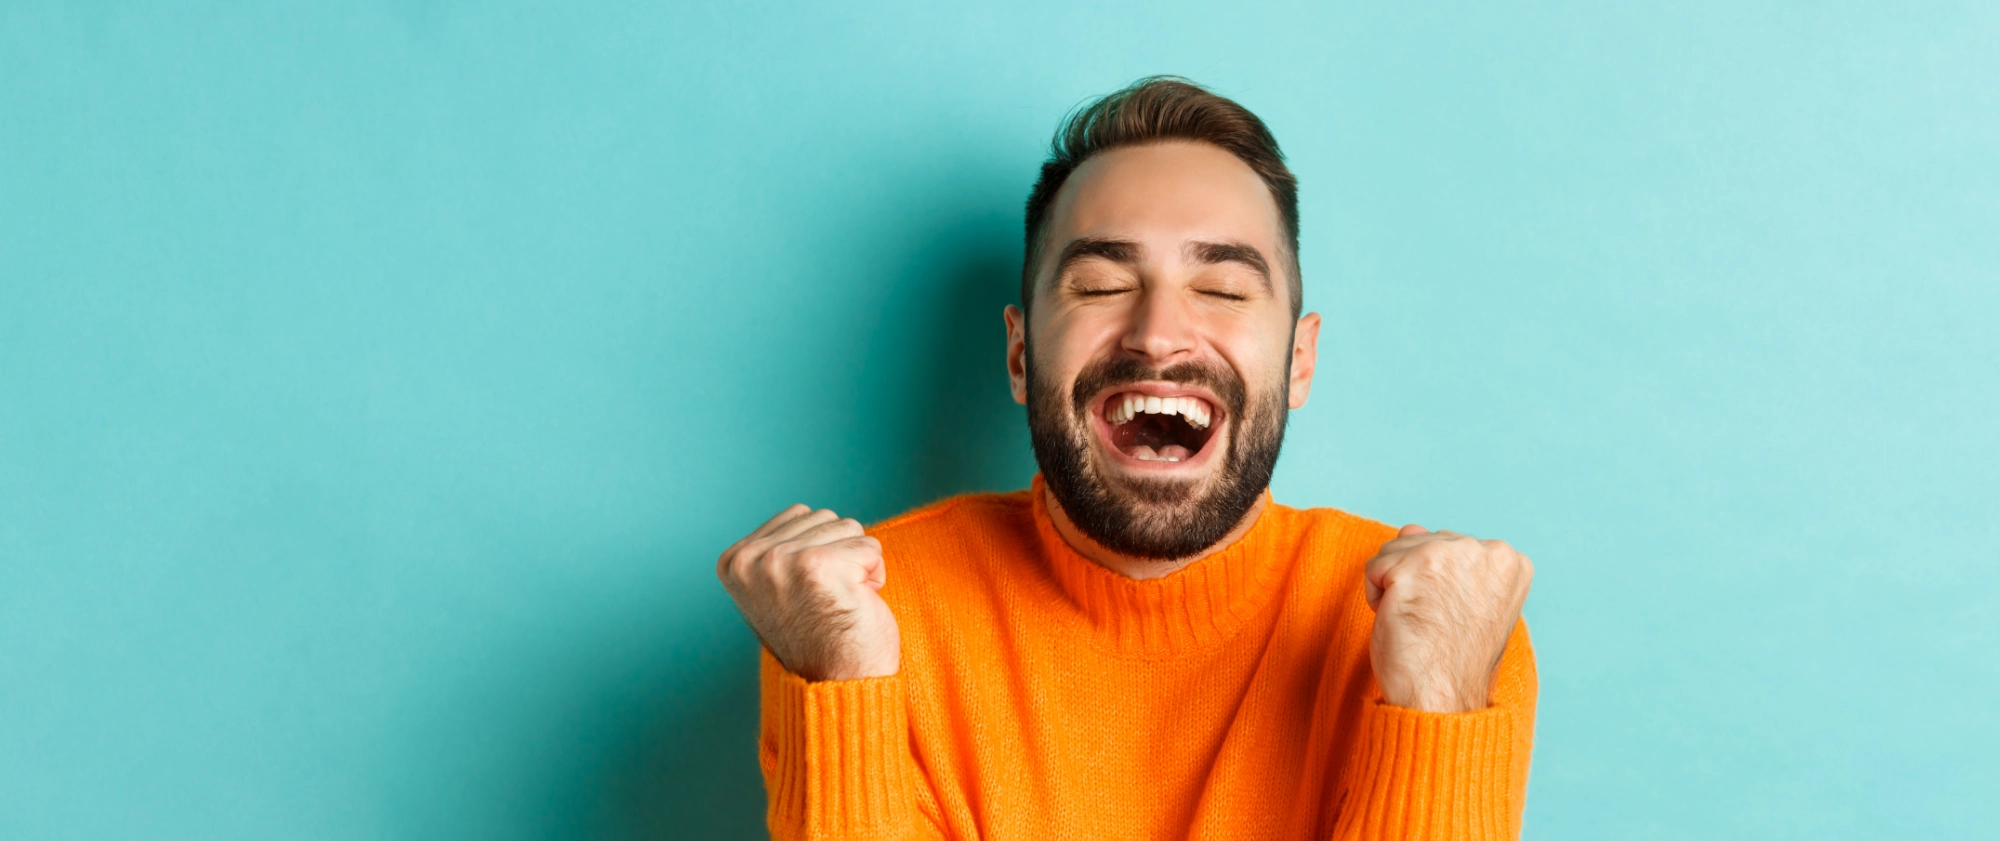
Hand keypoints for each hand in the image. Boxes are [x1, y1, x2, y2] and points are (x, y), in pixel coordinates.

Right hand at [716, 504, 900, 681]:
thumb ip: (778, 551)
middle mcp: (751, 559)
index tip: (807, 593)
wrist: (838, 687)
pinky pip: (871, 547)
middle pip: (824, 517)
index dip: (817, 551)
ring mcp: (782, 561)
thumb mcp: (776, 589)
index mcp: (734, 561)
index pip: (799, 514)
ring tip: (841, 601)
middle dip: (839, 554)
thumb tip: (803, 515)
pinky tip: (856, 604)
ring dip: (857, 564)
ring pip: (848, 527)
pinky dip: (875, 575)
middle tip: (827, 600)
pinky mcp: (820, 566)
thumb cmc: (819, 639)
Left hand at [1362, 524, 1532, 712]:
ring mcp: (1448, 555)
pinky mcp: (1413, 568)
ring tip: (1419, 622)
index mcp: (1508, 559)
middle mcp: (1484, 550)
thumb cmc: (1452, 658)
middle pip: (1420, 541)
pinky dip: (1376, 596)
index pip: (1448, 545)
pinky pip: (1374, 568)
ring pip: (1394, 550)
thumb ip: (1448, 561)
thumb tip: (1410, 528)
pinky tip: (1399, 620)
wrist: (1441, 699)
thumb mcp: (1466, 601)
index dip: (1439, 584)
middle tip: (1434, 623)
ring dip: (1394, 588)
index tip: (1453, 616)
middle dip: (1414, 581)